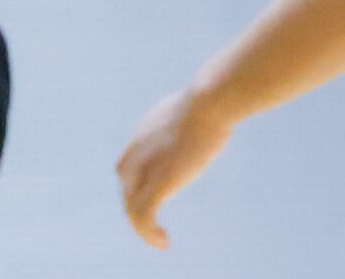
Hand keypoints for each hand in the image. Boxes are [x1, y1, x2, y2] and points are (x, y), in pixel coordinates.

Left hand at [116, 88, 233, 249]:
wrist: (208, 103)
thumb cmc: (212, 100)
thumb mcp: (200, 106)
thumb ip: (200, 115)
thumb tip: (217, 107)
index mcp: (144, 134)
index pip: (128, 166)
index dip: (137, 185)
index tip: (159, 199)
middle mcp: (137, 151)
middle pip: (127, 188)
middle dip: (139, 208)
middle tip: (157, 226)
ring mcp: (144, 167)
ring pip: (131, 207)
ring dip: (142, 228)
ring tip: (160, 242)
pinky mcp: (158, 182)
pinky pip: (143, 215)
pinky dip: (147, 233)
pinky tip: (163, 243)